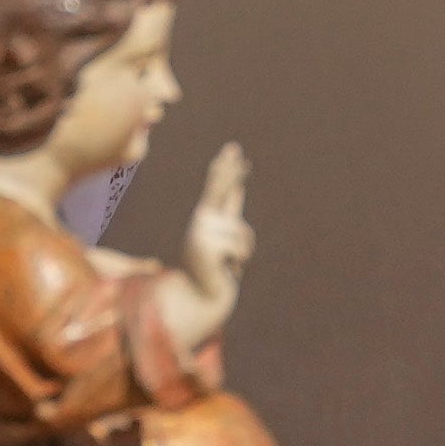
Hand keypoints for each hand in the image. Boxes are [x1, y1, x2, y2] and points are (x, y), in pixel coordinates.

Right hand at [187, 142, 252, 298]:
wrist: (202, 298)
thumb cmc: (216, 269)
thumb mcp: (226, 237)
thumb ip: (229, 211)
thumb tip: (237, 186)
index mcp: (205, 218)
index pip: (218, 187)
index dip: (227, 169)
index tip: (234, 150)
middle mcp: (200, 221)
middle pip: (221, 190)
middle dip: (231, 171)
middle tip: (235, 147)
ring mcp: (200, 233)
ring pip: (243, 233)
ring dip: (244, 252)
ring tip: (229, 263)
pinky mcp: (205, 248)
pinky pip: (240, 248)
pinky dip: (241, 262)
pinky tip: (227, 269)